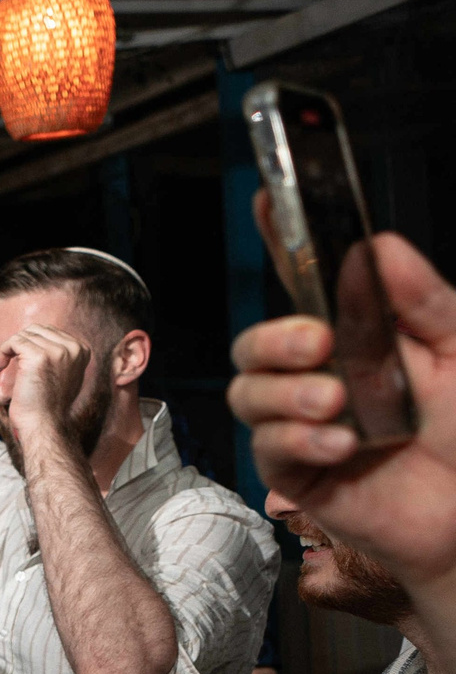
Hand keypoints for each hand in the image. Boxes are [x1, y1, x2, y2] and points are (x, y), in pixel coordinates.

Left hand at [0, 322, 89, 436]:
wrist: (44, 425)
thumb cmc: (48, 404)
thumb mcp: (62, 374)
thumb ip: (58, 354)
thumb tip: (41, 337)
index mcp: (82, 350)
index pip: (49, 332)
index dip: (29, 343)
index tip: (17, 360)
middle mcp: (73, 348)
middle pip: (36, 330)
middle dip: (18, 344)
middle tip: (7, 362)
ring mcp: (57, 351)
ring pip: (23, 335)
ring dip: (6, 350)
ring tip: (0, 368)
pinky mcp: (38, 356)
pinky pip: (12, 342)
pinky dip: (0, 354)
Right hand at [230, 230, 455, 589]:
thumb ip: (424, 303)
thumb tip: (380, 244)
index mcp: (358, 339)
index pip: (310, 283)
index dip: (284, 241)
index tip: (269, 201)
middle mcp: (319, 377)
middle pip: (257, 342)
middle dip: (276, 338)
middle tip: (318, 343)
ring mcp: (302, 425)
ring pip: (250, 393)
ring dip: (286, 393)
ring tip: (336, 404)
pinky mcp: (295, 473)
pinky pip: (267, 446)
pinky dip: (297, 439)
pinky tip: (340, 445)